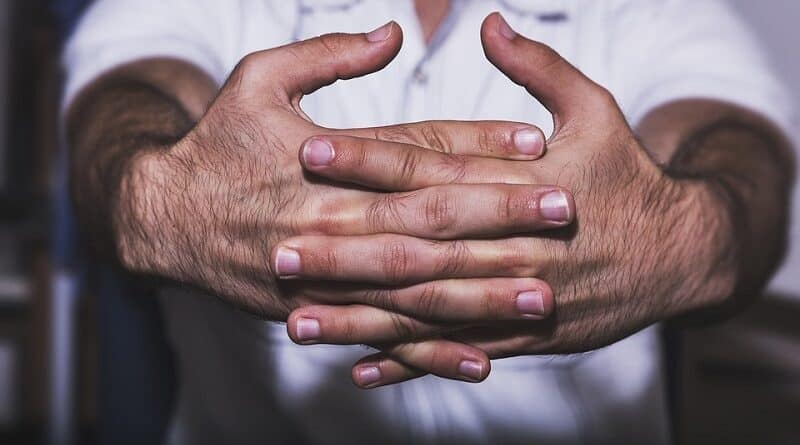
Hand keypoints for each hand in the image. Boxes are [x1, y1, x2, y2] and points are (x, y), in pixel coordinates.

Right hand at [116, 22, 574, 331]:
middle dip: (500, 219)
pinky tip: (481, 359)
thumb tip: (392, 30)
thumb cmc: (215, 142)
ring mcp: (324, 275)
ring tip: (542, 296)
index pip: (416, 152)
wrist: (161, 218)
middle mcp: (331, 222)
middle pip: (429, 222)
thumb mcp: (258, 78)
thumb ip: (328, 55)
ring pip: (414, 288)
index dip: (477, 147)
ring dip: (481, 293)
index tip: (538, 143)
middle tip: (565, 212)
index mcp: (325, 162)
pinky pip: (381, 336)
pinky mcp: (316, 312)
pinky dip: (430, 351)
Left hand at [285, 13, 732, 387]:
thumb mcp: (596, 110)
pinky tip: (360, 369)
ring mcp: (514, 297)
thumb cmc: (629, 176)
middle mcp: (508, 245)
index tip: (308, 151)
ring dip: (359, 319)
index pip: (429, 169)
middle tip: (279, 250)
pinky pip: (456, 350)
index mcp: (517, 185)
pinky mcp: (522, 334)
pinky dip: (409, 361)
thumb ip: (539, 68)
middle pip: (413, 247)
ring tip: (297, 322)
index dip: (368, 160)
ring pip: (425, 310)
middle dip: (344, 252)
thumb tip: (490, 21)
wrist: (680, 254)